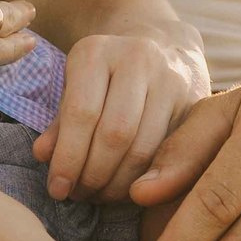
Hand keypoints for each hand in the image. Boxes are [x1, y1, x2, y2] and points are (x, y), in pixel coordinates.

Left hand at [35, 31, 205, 202]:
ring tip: (100, 196)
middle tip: (79, 196)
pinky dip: (146, 180)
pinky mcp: (196, 102)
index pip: (81, 113)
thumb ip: (60, 121)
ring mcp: (170, 79)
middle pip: (115, 134)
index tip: (57, 189)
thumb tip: (43, 157)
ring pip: (145, 148)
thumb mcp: (76, 86)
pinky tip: (127, 189)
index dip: (68, 158)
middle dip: (93, 175)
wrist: (162, 44)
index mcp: (96, 51)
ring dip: (119, 184)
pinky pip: (169, 153)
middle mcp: (137, 58)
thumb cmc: (107, 74)